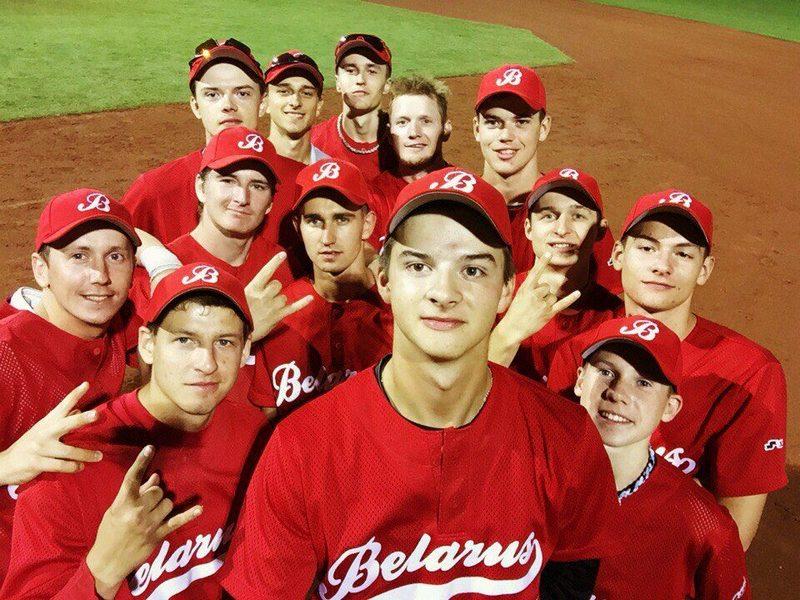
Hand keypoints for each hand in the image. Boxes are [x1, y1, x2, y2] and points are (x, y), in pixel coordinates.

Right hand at [0, 382, 101, 485]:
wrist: (4, 464)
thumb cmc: (29, 445)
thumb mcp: (43, 430)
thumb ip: (60, 421)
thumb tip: (78, 410)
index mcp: (47, 422)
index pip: (62, 405)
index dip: (75, 394)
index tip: (86, 384)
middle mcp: (45, 432)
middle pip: (67, 423)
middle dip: (82, 419)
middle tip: (97, 414)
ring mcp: (40, 448)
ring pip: (69, 450)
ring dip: (86, 454)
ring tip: (99, 456)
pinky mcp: (37, 463)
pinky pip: (60, 465)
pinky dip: (73, 467)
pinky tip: (80, 467)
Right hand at [86, 446, 201, 598]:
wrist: (107, 561)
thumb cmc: (109, 533)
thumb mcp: (116, 510)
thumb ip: (135, 493)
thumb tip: (155, 476)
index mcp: (123, 503)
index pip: (133, 477)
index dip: (142, 461)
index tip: (150, 448)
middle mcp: (137, 512)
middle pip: (157, 490)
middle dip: (154, 493)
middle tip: (146, 501)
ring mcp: (149, 524)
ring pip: (168, 502)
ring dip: (163, 504)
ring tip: (153, 512)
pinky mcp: (159, 535)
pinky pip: (178, 521)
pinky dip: (189, 514)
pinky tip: (200, 508)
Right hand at [245, 252, 312, 340]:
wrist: (238, 332)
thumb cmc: (238, 313)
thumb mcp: (239, 297)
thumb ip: (253, 289)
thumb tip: (263, 283)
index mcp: (253, 289)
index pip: (265, 272)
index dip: (274, 263)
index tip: (283, 254)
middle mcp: (264, 296)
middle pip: (277, 284)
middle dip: (274, 289)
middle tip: (265, 299)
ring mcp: (272, 306)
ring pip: (283, 296)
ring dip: (279, 301)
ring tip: (268, 310)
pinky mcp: (278, 316)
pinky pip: (294, 307)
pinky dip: (303, 303)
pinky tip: (311, 298)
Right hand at [489, 255, 580, 365]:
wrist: (512, 329)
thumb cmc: (515, 311)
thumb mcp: (519, 296)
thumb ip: (531, 287)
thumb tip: (543, 283)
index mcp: (525, 289)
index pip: (535, 273)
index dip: (542, 263)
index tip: (549, 253)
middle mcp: (535, 295)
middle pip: (547, 287)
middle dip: (544, 293)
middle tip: (534, 304)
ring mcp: (542, 304)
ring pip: (553, 296)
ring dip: (548, 301)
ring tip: (538, 309)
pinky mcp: (549, 313)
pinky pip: (562, 303)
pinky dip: (571, 298)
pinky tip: (578, 293)